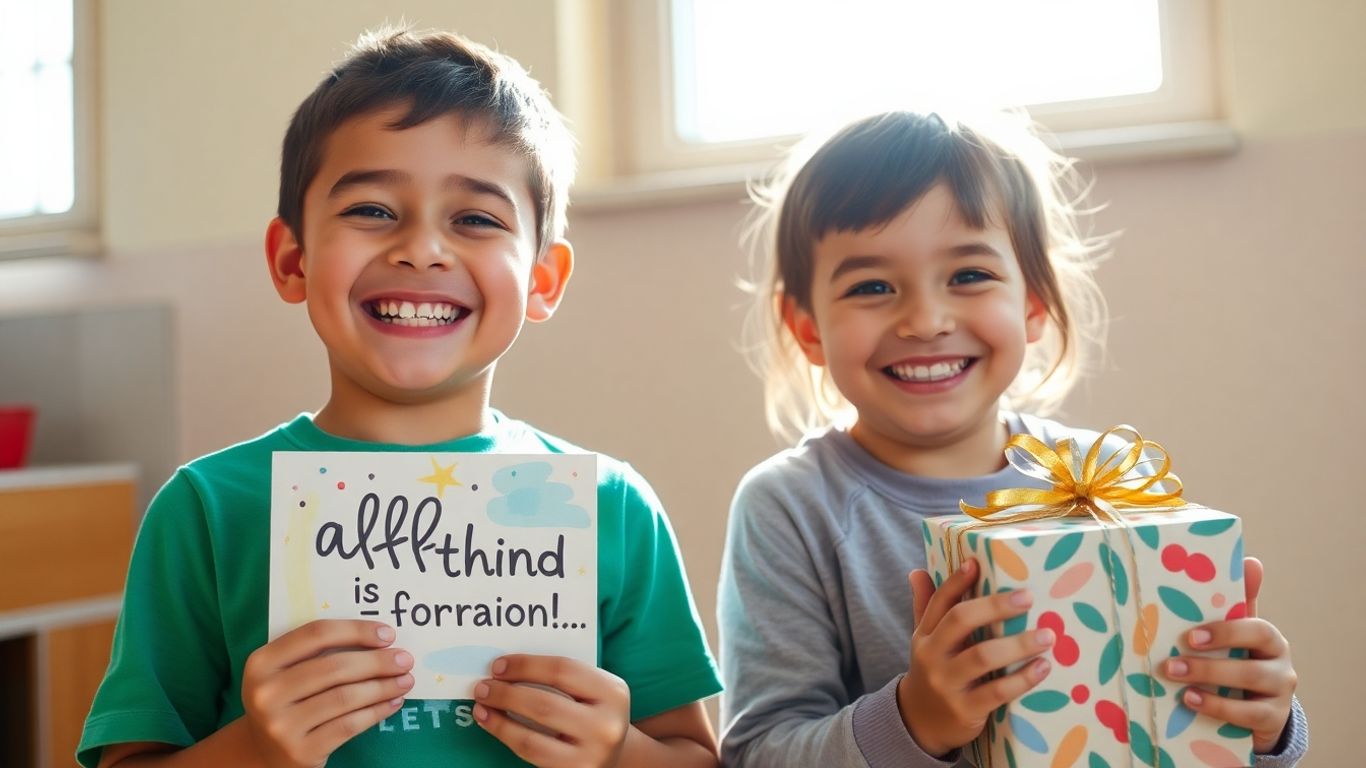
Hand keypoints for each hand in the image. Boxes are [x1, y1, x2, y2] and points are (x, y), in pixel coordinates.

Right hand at [241, 620, 415, 767]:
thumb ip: (317, 653)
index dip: (356, 631)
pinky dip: (376, 711)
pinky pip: (348, 725)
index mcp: (261, 663)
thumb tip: (379, 638)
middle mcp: (266, 693)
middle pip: (335, 667)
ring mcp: (281, 725)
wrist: (264, 752)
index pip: (316, 635)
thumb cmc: (286, 700)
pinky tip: (393, 702)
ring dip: (383, 687)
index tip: (387, 634)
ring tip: (406, 680)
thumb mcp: (286, 672)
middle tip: (405, 659)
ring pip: (345, 697)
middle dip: (377, 661)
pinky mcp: (300, 751)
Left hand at [474, 654, 629, 767]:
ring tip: (481, 706)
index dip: (525, 666)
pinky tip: (493, 725)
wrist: (617, 753)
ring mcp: (590, 755)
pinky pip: (530, 755)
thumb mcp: (593, 689)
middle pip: (544, 704)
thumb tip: (508, 668)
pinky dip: (506, 737)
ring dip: (499, 720)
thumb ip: (562, 676)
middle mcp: (605, 726)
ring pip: (531, 738)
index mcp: (613, 692)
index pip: (563, 670)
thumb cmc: (595, 712)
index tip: (499, 665)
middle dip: (506, 694)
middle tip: (483, 686)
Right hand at [901, 559, 1054, 756]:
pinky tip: (1043, 668)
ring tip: (1047, 636)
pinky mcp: (965, 710)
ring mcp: (947, 683)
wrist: (919, 723)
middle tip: (1027, 598)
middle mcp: (932, 655)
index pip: (939, 602)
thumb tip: (917, 571)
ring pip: (982, 656)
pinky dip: (1022, 679)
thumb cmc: (933, 673)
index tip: (976, 564)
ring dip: (1018, 644)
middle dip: (995, 606)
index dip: (956, 582)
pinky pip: (997, 692)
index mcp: (925, 635)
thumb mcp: (925, 642)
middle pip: (960, 621)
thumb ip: (925, 607)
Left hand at [1160, 557, 1296, 753]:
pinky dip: (1218, 708)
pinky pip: (1249, 715)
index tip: (1191, 635)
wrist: (1256, 709)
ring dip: (1209, 683)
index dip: (1226, 631)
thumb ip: (1232, 604)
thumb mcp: (1234, 633)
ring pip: (1250, 686)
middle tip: (1171, 664)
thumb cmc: (1238, 660)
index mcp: (1268, 638)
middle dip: (1209, 663)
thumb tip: (1249, 560)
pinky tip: (1190, 701)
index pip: (1257, 628)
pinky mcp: (1272, 720)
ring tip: (1176, 682)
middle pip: (1251, 663)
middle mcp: (1280, 664)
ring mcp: (1279, 694)